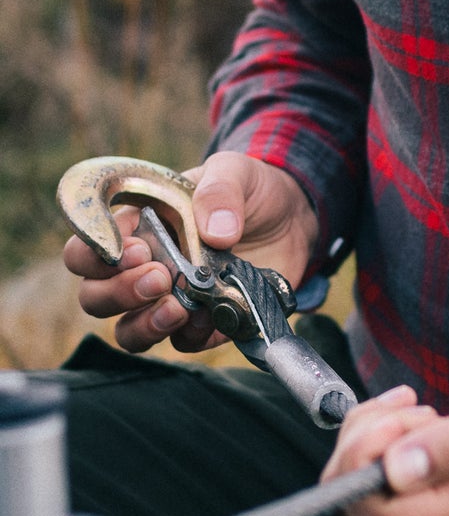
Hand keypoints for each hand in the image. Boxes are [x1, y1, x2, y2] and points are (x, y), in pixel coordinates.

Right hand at [62, 153, 318, 354]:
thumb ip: (220, 190)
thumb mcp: (236, 172)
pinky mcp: (203, 324)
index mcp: (136, 227)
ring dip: (145, 325)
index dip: (96, 256)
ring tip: (178, 307)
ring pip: (129, 331)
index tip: (136, 249)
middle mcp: (143, 268)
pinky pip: (182, 344)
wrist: (294, 218)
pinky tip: (212, 317)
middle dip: (118, 292)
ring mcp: (170, 300)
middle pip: (96, 296)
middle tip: (160, 276)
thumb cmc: (251, 190)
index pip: (87, 249)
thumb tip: (215, 233)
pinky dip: (192, 336)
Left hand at [321, 351, 448, 515]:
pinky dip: (380, 433)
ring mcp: (436, 514)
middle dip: (365, 445)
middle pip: (357, 505)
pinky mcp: (429, 494)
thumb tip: (395, 471)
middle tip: (408, 407)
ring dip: (373, 434)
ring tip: (417, 406)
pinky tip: (414, 411)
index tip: (398, 417)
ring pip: (359, 486)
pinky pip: (374, 474)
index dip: (364, 464)